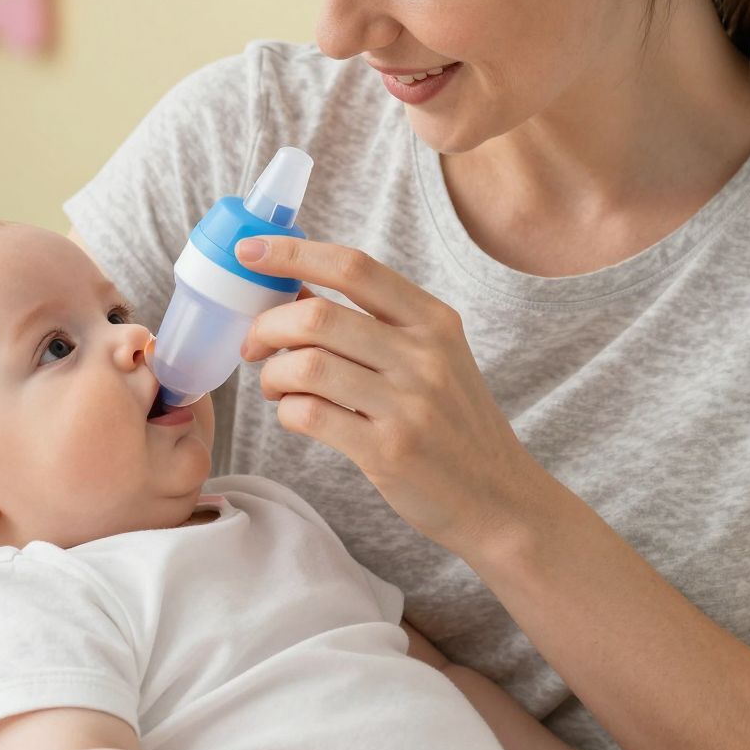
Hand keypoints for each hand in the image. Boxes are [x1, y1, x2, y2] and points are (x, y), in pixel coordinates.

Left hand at [234, 235, 548, 553]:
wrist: (499, 498)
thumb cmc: (454, 424)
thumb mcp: (435, 358)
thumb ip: (376, 325)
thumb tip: (293, 291)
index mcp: (433, 320)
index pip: (353, 267)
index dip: (293, 253)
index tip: (250, 251)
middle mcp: (424, 355)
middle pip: (317, 315)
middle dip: (266, 326)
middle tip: (254, 345)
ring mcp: (408, 404)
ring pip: (307, 364)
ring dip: (273, 374)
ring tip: (275, 386)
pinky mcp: (388, 451)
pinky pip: (310, 415)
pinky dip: (287, 411)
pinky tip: (295, 415)